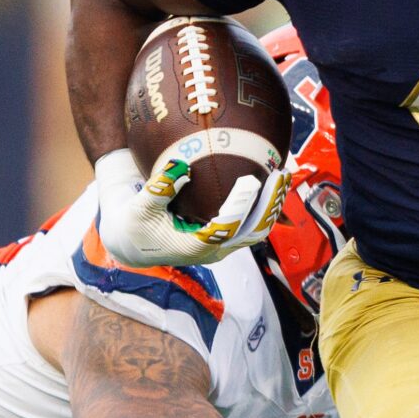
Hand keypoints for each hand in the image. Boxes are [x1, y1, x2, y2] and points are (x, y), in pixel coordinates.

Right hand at [94, 150, 286, 268]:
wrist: (134, 244)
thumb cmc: (135, 223)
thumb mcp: (138, 206)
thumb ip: (158, 189)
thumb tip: (180, 167)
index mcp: (192, 247)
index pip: (224, 229)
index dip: (240, 207)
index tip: (251, 181)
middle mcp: (212, 251)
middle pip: (252, 232)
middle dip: (270, 204)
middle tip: (281, 174)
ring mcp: (222, 247)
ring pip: (257, 229)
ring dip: (273, 204)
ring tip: (284, 174)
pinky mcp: (225, 239)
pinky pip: (252, 224)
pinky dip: (265, 205)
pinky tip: (272, 181)